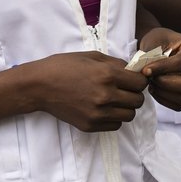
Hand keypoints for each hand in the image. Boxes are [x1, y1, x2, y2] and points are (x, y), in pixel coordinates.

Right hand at [27, 51, 147, 132]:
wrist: (40, 86)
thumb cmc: (64, 66)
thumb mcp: (92, 56)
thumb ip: (115, 63)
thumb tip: (133, 70)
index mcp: (107, 75)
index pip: (140, 83)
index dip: (140, 79)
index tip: (134, 79)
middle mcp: (106, 96)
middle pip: (138, 101)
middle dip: (135, 94)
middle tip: (125, 89)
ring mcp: (98, 113)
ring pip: (129, 115)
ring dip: (126, 107)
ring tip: (114, 100)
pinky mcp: (90, 125)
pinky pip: (115, 125)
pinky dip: (114, 117)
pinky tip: (104, 108)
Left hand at [137, 27, 180, 110]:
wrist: (160, 45)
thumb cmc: (158, 40)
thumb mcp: (154, 40)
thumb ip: (152, 55)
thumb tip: (147, 72)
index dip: (162, 68)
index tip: (145, 71)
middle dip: (166, 84)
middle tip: (151, 79)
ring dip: (164, 93)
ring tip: (151, 83)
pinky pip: (180, 104)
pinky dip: (164, 100)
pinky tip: (155, 89)